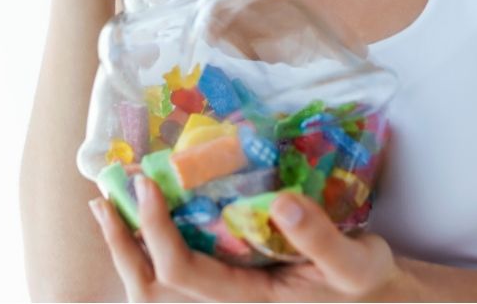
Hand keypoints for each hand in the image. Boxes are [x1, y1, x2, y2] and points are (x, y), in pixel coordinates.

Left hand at [90, 176, 413, 301]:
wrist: (373, 301)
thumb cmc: (365, 285)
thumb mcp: (355, 263)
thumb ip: (320, 239)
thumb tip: (282, 202)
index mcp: (248, 301)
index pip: (183, 271)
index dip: (157, 229)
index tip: (146, 184)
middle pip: (153, 287)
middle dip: (123, 243)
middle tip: (103, 197)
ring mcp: (225, 296)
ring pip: (157, 286)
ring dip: (128, 247)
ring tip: (108, 207)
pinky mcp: (228, 284)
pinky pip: (176, 272)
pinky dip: (150, 247)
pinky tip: (145, 218)